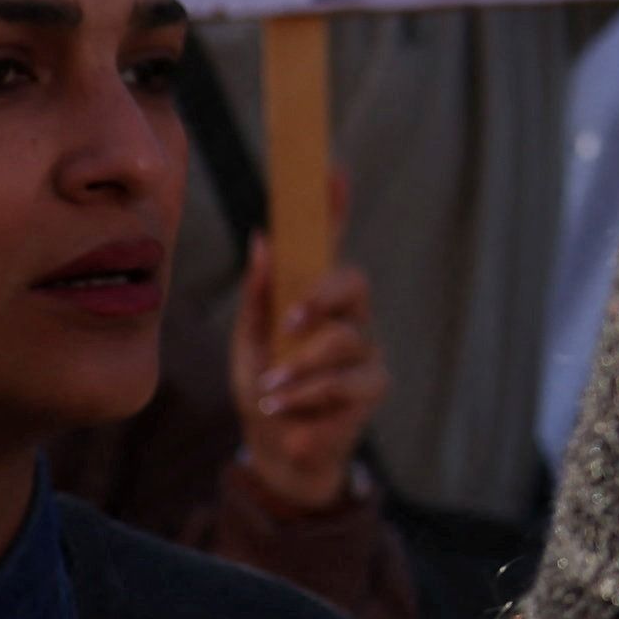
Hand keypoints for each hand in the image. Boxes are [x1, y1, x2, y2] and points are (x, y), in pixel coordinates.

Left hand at [234, 179, 383, 516]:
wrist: (275, 449)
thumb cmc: (265, 387)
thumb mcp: (247, 341)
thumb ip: (257, 295)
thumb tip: (261, 239)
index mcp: (313, 295)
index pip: (328, 242)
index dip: (334, 205)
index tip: (332, 169)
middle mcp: (346, 314)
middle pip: (354, 280)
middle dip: (323, 295)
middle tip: (292, 320)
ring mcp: (363, 348)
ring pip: (346, 337)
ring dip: (302, 363)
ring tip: (273, 385)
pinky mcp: (371, 385)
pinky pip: (347, 380)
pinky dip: (308, 394)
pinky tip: (285, 406)